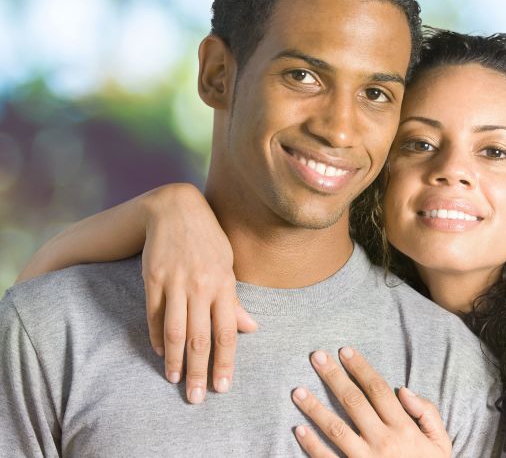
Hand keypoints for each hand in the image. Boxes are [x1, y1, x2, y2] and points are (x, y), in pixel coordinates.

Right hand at [140, 183, 257, 402]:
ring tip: (175, 380)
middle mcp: (200, 287)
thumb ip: (235, 301)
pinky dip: (158, 337)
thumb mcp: (228, 266)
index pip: (227, 333)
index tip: (222, 387)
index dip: (225, 362)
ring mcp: (175, 283)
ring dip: (175, 361)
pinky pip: (155, 316)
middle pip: (200, 339)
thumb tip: (250, 329)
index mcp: (224, 285)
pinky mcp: (152, 280)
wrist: (175, 209)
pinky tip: (162, 352)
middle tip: (195, 398)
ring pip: (175, 332)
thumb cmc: (208, 239)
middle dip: (198, 371)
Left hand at [291, 347, 451, 457]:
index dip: (361, 368)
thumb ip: (427, 413)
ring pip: (335, 429)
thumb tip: (402, 390)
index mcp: (404, 428)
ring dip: (314, 409)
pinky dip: (312, 446)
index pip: (378, 390)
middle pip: (354, 402)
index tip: (345, 351)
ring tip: (297, 391)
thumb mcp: (441, 442)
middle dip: (334, 377)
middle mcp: (383, 442)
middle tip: (316, 357)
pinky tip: (298, 429)